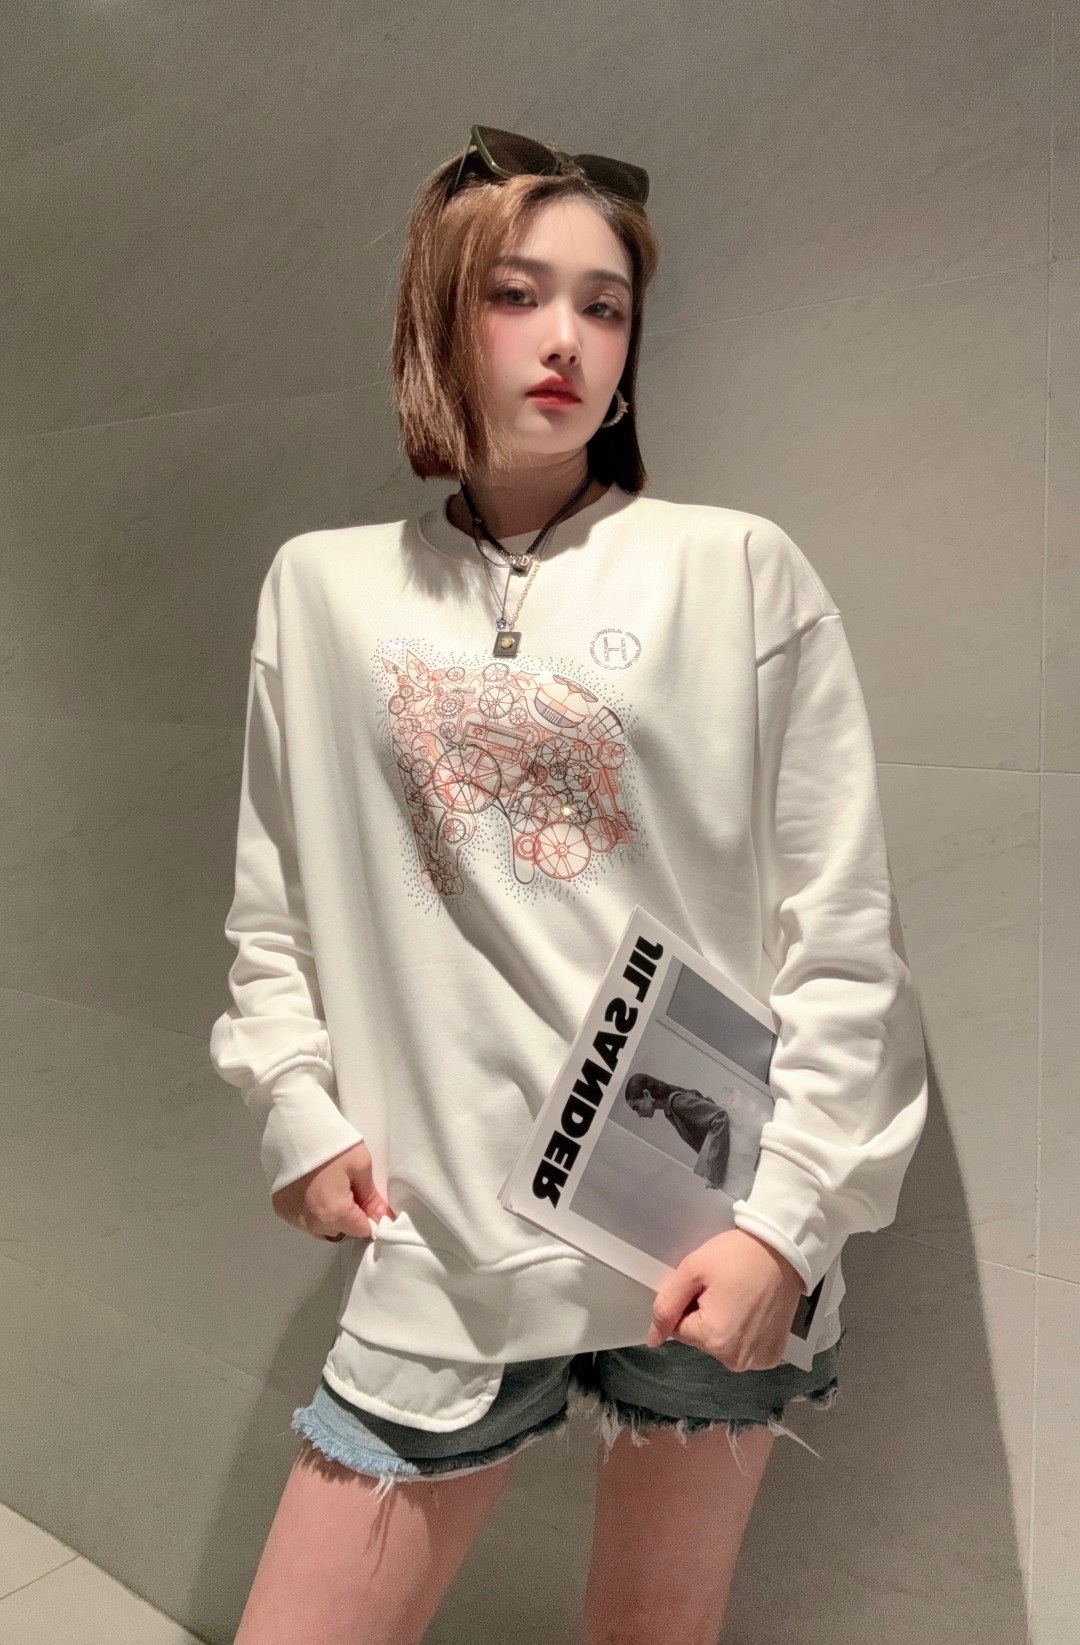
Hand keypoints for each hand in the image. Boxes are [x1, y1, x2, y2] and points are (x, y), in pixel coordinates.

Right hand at [271, 1141, 396, 1242]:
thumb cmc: (332, 1144)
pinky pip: (304, 1219)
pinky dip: (312, 1211)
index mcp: (334, 1214)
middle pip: (340, 1232)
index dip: (370, 1218)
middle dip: (350, 1218)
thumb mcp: (360, 1165)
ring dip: (329, 1217)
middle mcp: (311, 1223)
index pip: (361, 1231)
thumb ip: (372, 1198)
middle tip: (351, 1189)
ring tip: (331, 1188)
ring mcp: (292, 1217)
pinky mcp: (281, 1209)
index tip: (370, 1202)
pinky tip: (314, 1189)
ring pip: (320, 1228)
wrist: (295, 1127)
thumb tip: (382, 1218)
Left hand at [644, 1228, 805, 1370]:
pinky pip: (745, 1346)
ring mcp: (758, 1359)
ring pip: (722, 1343)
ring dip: (726, 1323)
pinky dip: (745, 1330)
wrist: (784, 1250)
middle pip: (702, 1339)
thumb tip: (653, 1338)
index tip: (708, 1285)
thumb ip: (667, 1305)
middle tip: (726, 1287)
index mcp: (715, 1339)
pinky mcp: (772, 1354)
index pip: (680, 1328)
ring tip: (741, 1295)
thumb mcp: (692, 1270)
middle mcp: (737, 1359)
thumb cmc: (739, 1255)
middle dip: (707, 1314)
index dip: (689, 1302)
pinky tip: (754, 1308)